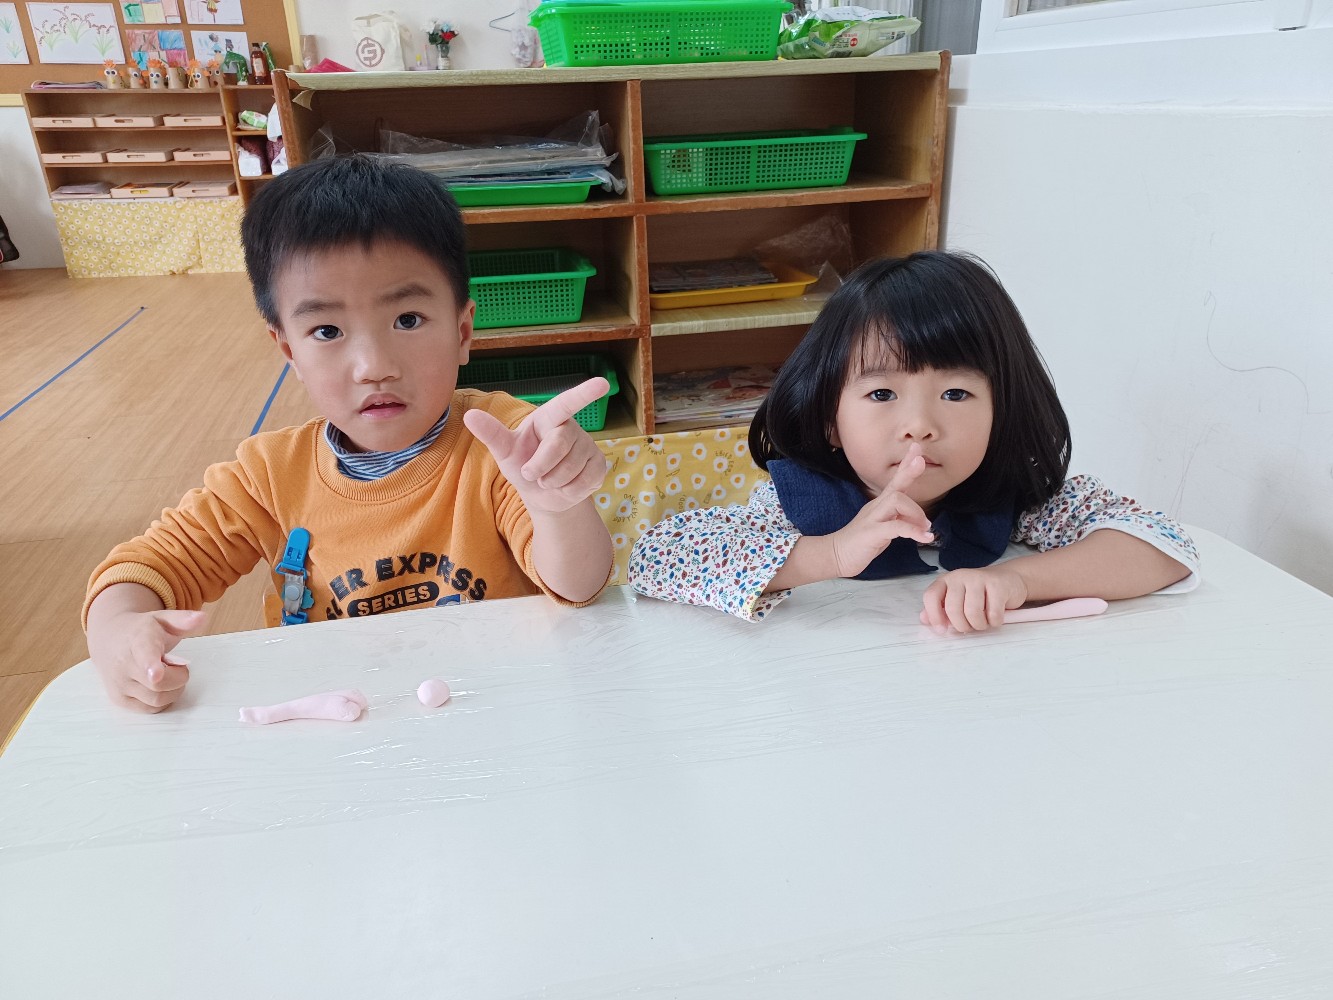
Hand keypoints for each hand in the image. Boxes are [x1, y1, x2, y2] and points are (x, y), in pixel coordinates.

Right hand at [88, 608, 205, 711]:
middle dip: (179, 677)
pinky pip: (150, 709)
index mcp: (138, 641)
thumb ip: (183, 619)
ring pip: (156, 700)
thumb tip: (202, 618)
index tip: (156, 673)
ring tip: (166, 674)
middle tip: (175, 665)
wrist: (109, 638)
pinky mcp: (119, 699)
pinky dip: (162, 700)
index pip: (145, 654)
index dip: (151, 665)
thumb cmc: (142, 631)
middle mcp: (124, 665)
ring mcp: (119, 684)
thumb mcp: (162, 619)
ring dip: (172, 690)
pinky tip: (159, 686)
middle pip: (160, 684)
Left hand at [463, 377, 609, 513]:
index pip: (566, 404)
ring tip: (548, 480)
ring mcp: (588, 446)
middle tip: (531, 475)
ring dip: (553, 481)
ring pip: (573, 467)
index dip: (584, 394)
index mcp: (549, 418)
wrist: (542, 495)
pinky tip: (565, 486)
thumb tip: (469, 415)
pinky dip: (569, 490)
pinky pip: (585, 481)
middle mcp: (571, 428)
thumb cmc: (523, 465)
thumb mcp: (505, 451)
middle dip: (541, 465)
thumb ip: (491, 433)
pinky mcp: (599, 466)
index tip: (602, 383)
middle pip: (560, 445)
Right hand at [828, 444, 933, 577]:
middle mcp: (876, 507)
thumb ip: (898, 518)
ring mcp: (873, 519)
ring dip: (916, 513)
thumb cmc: (861, 543)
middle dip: (909, 473)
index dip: (905, 465)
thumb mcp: (883, 528)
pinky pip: (896, 527)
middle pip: (895, 485)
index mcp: (879, 505)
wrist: (835, 556)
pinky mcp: (872, 533)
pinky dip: (913, 531)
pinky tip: (925, 537)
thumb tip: (917, 519)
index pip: (894, 481)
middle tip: (921, 461)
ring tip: (926, 527)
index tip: (916, 450)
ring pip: (896, 500)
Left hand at [920, 564, 1027, 632]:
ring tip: (983, 622)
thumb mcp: (957, 599)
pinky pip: (993, 614)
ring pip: (973, 613)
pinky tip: (996, 616)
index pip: (931, 596)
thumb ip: (940, 609)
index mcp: (946, 580)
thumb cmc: (979, 594)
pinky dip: (995, 622)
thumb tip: (924, 620)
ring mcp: (979, 578)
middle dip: (962, 625)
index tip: (942, 630)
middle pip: (953, 609)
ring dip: (979, 625)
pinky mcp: (998, 585)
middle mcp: (960, 576)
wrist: (1009, 579)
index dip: (934, 616)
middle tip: (970, 627)